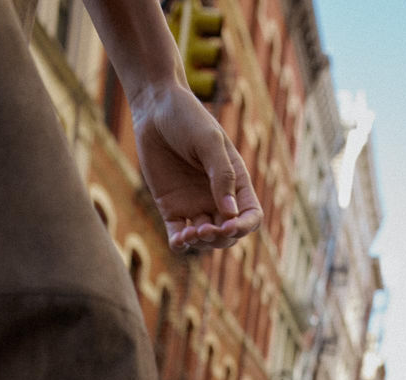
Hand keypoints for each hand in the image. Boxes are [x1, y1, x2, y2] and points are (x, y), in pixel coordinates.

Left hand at [130, 82, 261, 252]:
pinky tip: (178, 241)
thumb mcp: (209, 141)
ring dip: (200, 243)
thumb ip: (221, 175)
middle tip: (205, 229)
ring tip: (188, 233)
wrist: (155, 109)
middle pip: (227, 234)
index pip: (250, 216)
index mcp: (236, 181)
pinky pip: (178, 235)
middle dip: (220, 239)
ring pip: (204, 239)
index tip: (228, 226)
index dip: (243, 227)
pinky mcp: (171, 208)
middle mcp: (217, 197)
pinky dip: (180, 244)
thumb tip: (230, 214)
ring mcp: (194, 204)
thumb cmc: (187, 118)